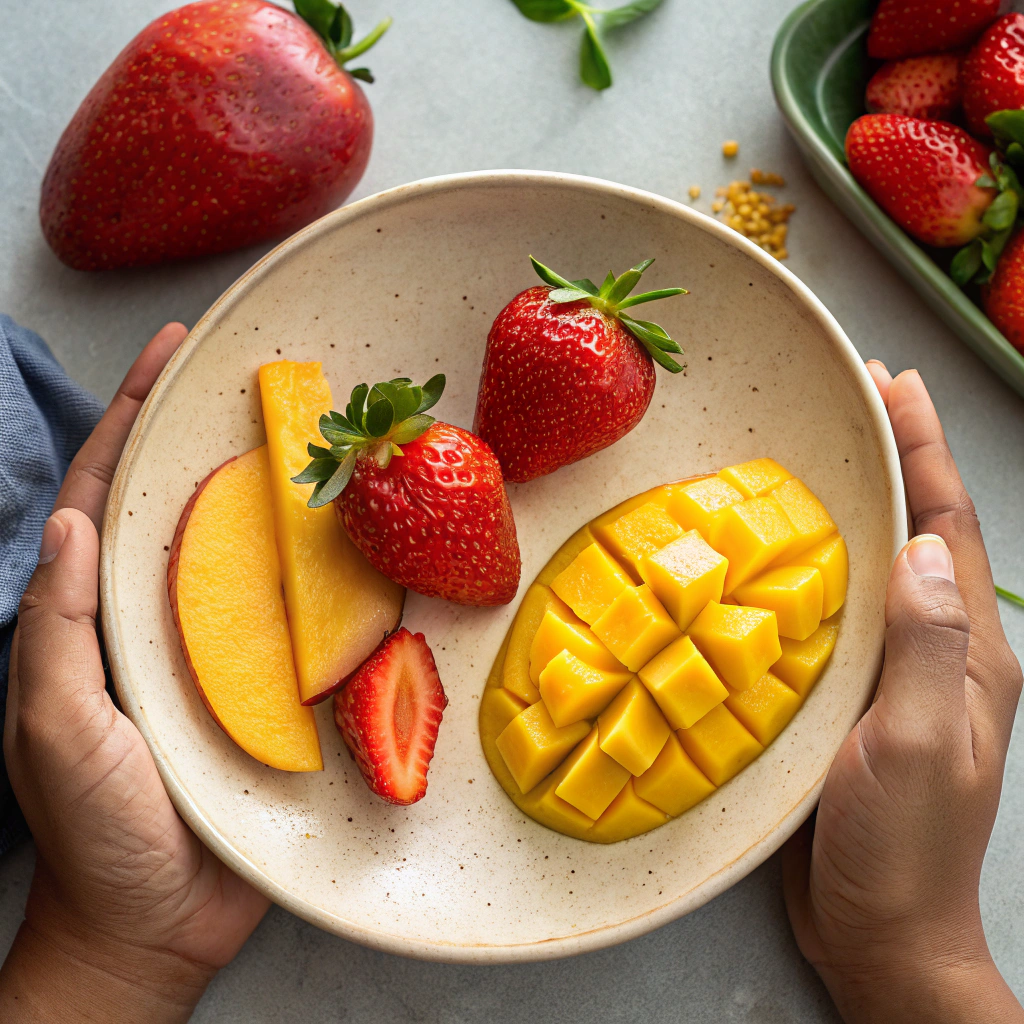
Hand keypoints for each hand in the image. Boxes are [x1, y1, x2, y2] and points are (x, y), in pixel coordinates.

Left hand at [0, 324, 268, 1023]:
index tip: (168, 354)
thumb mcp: (52, 727)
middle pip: (179, 505)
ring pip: (241, 550)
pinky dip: (317, 568)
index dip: (131, 418)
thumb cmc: (95, 829)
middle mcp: (155, 619)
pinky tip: (350, 540)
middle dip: (201, 431)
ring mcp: (215, 650)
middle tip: (247, 373)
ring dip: (267, 489)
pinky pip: (293, 612)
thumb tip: (73, 527)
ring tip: (307, 435)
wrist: (157, 922)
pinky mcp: (267, 685)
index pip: (108, 496)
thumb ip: (53, 630)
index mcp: (93, 617)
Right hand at [782, 364, 1023, 1022]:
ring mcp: (902, 674)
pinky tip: (796, 553)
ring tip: (832, 453)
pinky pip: (848, 609)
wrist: (882, 930)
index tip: (893, 386)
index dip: (923, 451)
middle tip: (867, 397)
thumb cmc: (901, 848)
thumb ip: (925, 648)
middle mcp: (942, 652)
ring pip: (884, 565)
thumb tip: (916, 548)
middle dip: (901, 457)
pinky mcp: (859, 697)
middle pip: (923, 531)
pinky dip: (829, 563)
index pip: (946, 527)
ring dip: (865, 502)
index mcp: (968, 654)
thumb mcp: (916, 746)